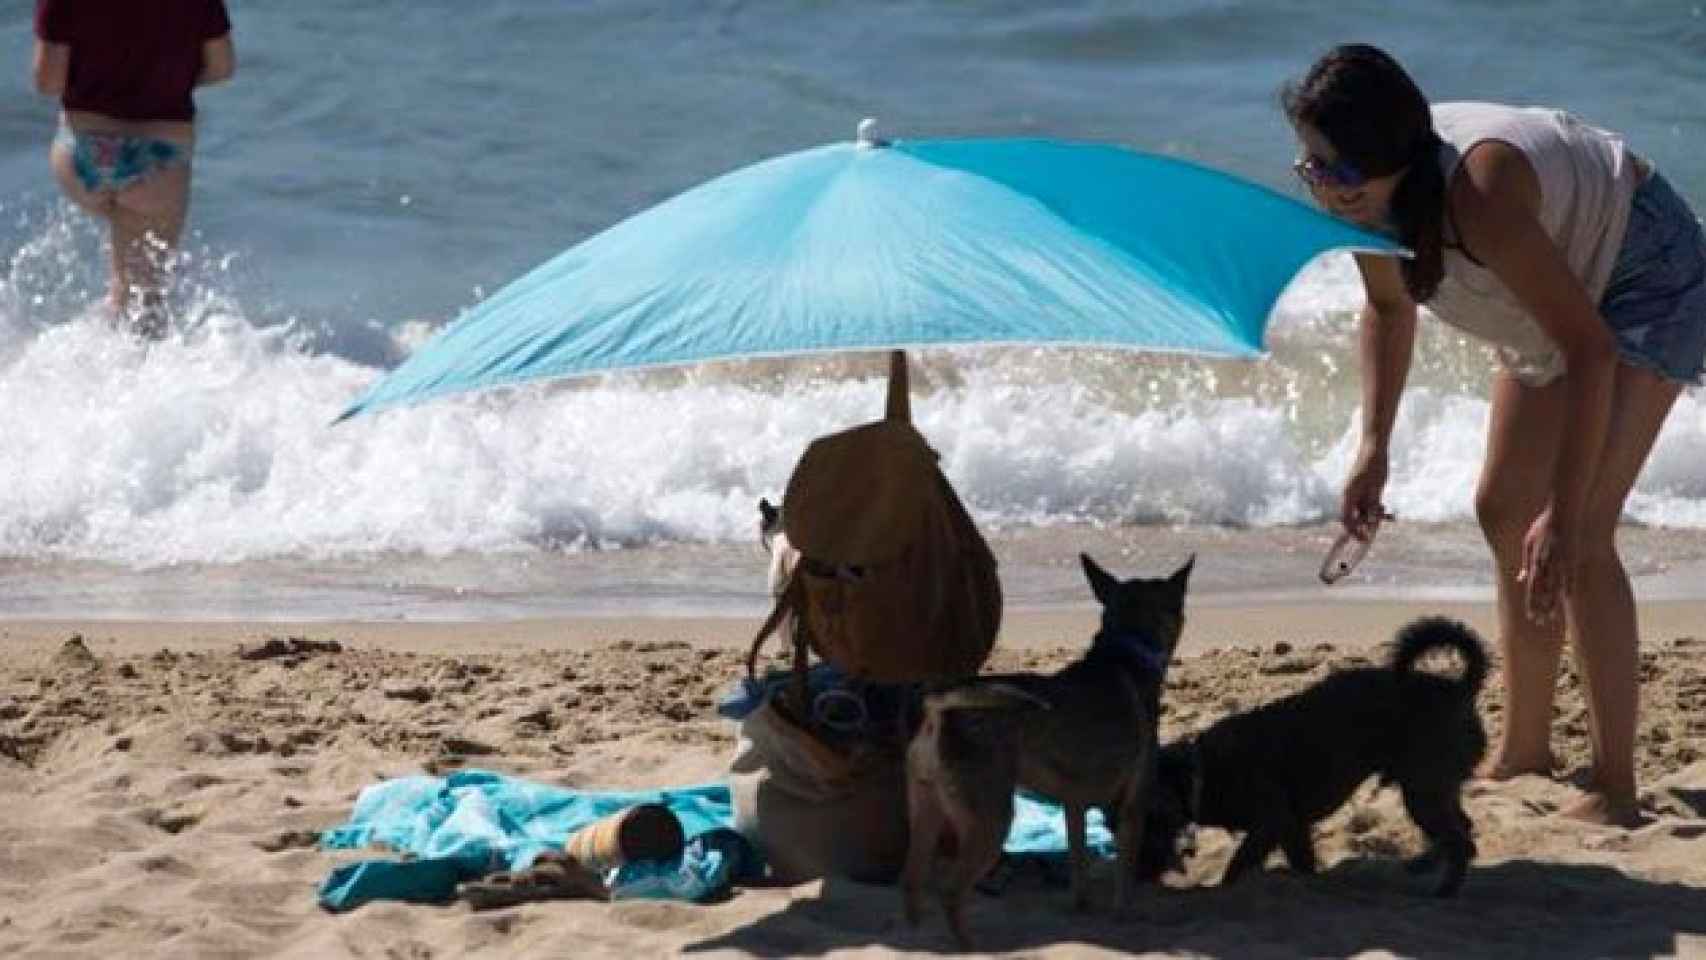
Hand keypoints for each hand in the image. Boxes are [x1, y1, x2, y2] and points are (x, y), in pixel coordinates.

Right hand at [1341, 446, 1389, 540]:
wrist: (1374, 449)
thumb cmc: (1373, 466)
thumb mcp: (1374, 488)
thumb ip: (1371, 506)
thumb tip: (1371, 525)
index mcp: (1347, 495)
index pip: (1346, 519)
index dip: (1353, 531)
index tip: (1363, 539)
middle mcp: (1350, 496)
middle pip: (1353, 518)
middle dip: (1364, 527)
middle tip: (1373, 536)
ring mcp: (1357, 493)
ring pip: (1362, 512)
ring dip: (1372, 518)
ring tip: (1386, 516)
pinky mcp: (1366, 490)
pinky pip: (1369, 505)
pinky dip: (1375, 510)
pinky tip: (1385, 510)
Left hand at [1519, 507, 1575, 622]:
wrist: (1563, 512)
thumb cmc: (1544, 527)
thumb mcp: (1529, 543)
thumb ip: (1525, 563)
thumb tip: (1520, 580)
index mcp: (1535, 560)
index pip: (1531, 587)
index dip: (1530, 602)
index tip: (1530, 616)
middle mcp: (1546, 562)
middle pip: (1541, 590)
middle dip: (1539, 607)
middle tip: (1539, 623)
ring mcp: (1560, 561)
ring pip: (1555, 587)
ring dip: (1553, 602)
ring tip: (1551, 617)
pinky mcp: (1573, 557)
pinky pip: (1571, 575)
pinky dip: (1568, 587)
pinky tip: (1568, 599)